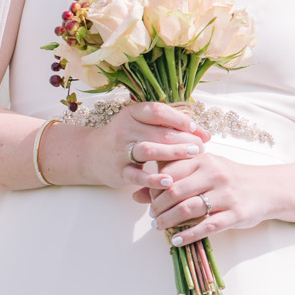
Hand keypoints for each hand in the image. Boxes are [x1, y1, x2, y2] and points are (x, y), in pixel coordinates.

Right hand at [82, 102, 205, 196]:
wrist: (91, 154)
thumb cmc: (125, 139)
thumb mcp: (140, 125)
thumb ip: (167, 126)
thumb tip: (203, 133)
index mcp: (132, 113)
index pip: (159, 112)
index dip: (181, 120)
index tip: (198, 130)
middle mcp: (125, 129)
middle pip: (159, 132)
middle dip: (184, 139)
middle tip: (201, 147)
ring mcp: (120, 151)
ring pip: (148, 149)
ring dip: (173, 153)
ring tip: (192, 156)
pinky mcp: (119, 171)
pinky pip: (137, 176)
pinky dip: (153, 179)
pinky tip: (170, 182)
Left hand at [146, 151, 274, 241]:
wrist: (267, 188)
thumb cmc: (230, 178)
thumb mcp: (204, 171)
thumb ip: (173, 178)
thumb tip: (137, 194)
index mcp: (204, 160)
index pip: (168, 172)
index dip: (154, 188)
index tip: (149, 199)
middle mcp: (214, 175)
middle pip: (174, 191)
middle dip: (157, 207)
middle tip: (152, 216)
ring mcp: (226, 195)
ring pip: (188, 209)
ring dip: (168, 221)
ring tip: (159, 227)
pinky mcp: (235, 215)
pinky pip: (207, 227)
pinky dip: (188, 235)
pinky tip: (177, 240)